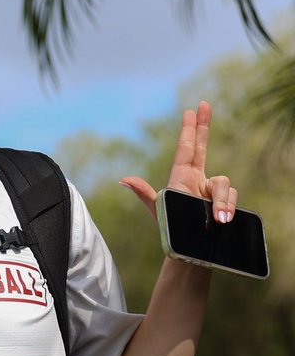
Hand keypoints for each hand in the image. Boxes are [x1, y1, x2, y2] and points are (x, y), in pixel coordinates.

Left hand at [121, 100, 236, 224]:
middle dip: (203, 126)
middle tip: (204, 104)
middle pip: (202, 147)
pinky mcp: (227, 204)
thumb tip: (123, 179)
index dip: (189, 130)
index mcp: (182, 178)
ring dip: (222, 201)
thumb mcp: (158, 208)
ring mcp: (214, 191)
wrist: (188, 251)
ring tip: (216, 218)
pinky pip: (232, 199)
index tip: (190, 110)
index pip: (186, 149)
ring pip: (224, 184)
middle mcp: (199, 180)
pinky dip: (228, 208)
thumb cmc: (171, 229)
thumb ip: (144, 192)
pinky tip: (222, 220)